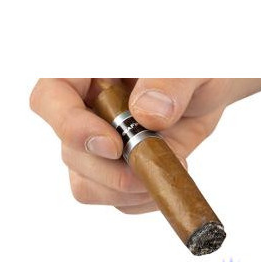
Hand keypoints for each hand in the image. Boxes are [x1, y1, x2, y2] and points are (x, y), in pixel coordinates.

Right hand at [30, 78, 260, 212]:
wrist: (210, 86)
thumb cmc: (196, 61)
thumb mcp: (193, 65)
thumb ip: (171, 82)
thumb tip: (147, 113)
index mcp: (86, 68)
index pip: (50, 98)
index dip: (71, 127)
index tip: (113, 147)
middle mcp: (83, 108)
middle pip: (70, 152)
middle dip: (111, 172)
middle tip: (150, 170)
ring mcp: (98, 143)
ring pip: (86, 184)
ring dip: (126, 191)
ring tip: (167, 171)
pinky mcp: (117, 169)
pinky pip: (116, 200)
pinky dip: (142, 200)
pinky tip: (167, 181)